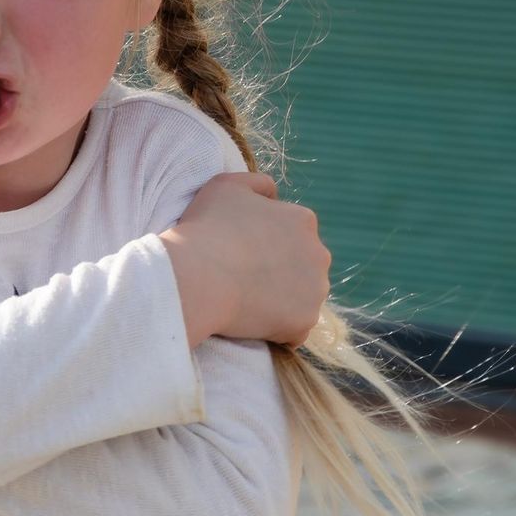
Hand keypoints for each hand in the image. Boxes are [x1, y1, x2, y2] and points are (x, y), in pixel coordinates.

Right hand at [161, 172, 330, 348]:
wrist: (196, 276)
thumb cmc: (206, 227)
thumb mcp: (227, 185)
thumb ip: (258, 184)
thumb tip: (274, 195)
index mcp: (304, 220)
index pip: (292, 236)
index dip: (265, 246)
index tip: (240, 255)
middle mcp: (319, 253)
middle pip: (302, 267)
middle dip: (280, 273)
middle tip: (242, 280)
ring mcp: (315, 289)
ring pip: (302, 299)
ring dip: (281, 302)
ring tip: (247, 303)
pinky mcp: (304, 321)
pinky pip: (295, 331)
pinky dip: (279, 331)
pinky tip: (253, 324)